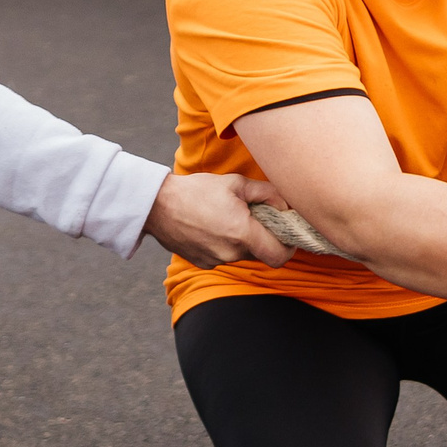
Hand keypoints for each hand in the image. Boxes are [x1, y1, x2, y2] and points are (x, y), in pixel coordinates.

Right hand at [143, 172, 294, 267]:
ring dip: (244, 241)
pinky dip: (226, 245)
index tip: (287, 235)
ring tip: (231, 218)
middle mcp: (231, 253)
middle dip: (265, 238)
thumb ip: (267, 194)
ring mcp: (215, 260)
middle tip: (258, 218)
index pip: (280, 256)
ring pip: (243, 255)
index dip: (289, 248)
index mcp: (242, 233)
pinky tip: (214, 226)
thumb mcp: (235, 183)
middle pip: (262, 254)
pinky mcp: (203, 263)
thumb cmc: (196, 191)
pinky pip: (225, 256)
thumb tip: (285, 204)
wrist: (158, 205)